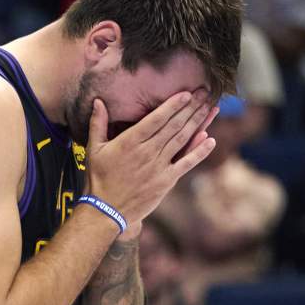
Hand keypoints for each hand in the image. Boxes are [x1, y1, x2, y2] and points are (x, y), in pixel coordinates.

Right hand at [84, 90, 218, 234]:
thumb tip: (98, 101)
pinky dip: (199, 151)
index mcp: (130, 141)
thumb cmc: (98, 178)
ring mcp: (159, 167)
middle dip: (190, 107)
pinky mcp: (166, 181)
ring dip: (198, 122)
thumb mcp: (94, 148)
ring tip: (210, 107)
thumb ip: (98, 123)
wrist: (106, 211)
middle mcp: (147, 152)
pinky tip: (210, 139)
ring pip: (182, 139)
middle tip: (204, 93)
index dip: (173, 105)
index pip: (156, 118)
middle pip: (173, 125)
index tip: (186, 93)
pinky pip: (187, 163)